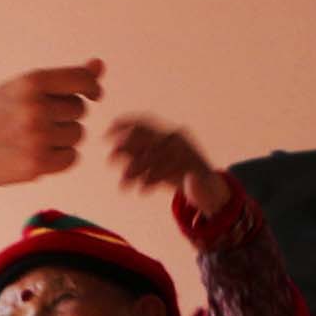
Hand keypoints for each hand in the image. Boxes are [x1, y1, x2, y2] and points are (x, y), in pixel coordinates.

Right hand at [0, 63, 104, 186]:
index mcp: (31, 82)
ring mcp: (36, 138)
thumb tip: (99, 66)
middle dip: (65, 115)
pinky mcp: (37, 164)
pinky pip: (72, 157)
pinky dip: (60, 157)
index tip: (92, 94)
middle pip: (80, 110)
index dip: (92, 87)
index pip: (81, 80)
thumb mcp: (24, 87)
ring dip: (63, 137)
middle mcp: (35, 108)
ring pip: (77, 134)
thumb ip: (64, 79)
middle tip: (39, 119)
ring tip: (36, 137)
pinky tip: (39, 153)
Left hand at [106, 117, 229, 214]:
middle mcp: (177, 138)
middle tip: (110, 160)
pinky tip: (141, 190)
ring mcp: (188, 150)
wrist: (210, 192)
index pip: (144, 123)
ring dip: (136, 169)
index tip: (106, 134)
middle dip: (126, 146)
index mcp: (167, 134)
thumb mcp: (154, 166)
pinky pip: (169, 170)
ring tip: (123, 185)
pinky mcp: (195, 166)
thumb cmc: (178, 176)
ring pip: (156, 155)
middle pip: (147, 137)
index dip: (124, 124)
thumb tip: (113, 152)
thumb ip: (138, 157)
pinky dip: (152, 180)